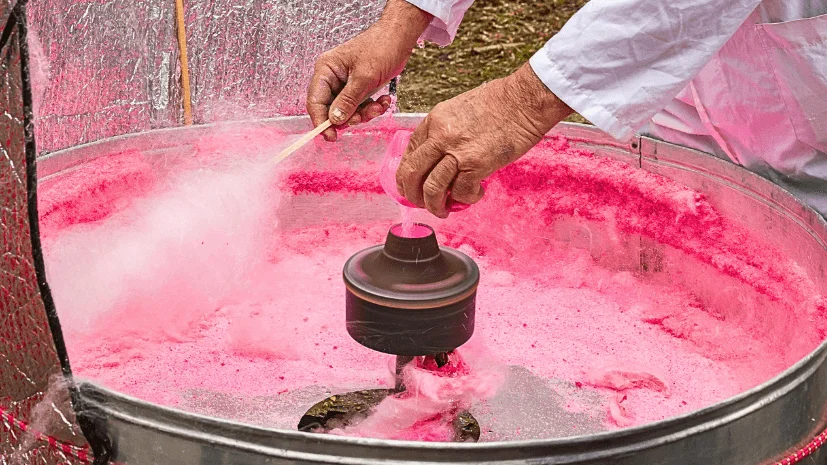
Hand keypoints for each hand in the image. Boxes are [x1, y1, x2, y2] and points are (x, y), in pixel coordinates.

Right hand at [306, 0, 432, 140]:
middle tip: (364, 117)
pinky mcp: (359, 89)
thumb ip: (348, 100)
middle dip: (350, 117)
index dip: (321, 121)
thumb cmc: (381, 47)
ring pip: (348, 111)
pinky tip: (384, 100)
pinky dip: (372, 108)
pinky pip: (360, 107)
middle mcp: (332, 78)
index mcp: (326, 70)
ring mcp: (346, 84)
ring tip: (378, 106)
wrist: (400, 38)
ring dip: (365, 113)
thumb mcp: (364, 77)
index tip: (331, 136)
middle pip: (331, 109)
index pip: (315, 101)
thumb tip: (335, 120)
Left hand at [396, 63, 572, 217]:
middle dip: (413, 196)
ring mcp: (457, 150)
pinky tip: (475, 194)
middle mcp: (440, 136)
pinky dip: (465, 199)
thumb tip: (440, 159)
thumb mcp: (459, 110)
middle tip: (421, 204)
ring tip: (443, 210)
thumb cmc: (498, 103)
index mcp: (434, 121)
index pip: (409, 154)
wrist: (524, 100)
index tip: (411, 188)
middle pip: (412, 174)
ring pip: (432, 188)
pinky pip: (461, 192)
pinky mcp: (477, 164)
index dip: (406, 176)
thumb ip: (445, 133)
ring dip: (434, 205)